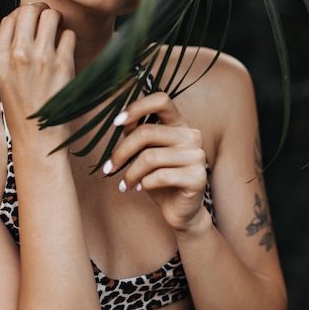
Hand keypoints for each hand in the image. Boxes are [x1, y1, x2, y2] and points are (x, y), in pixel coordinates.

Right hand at [0, 2, 75, 146]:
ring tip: (58, 33)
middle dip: (41, 11)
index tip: (31, 24)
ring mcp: (41, 58)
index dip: (23, 16)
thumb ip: (9, 51)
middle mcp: (17, 54)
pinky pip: (69, 34)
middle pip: (30, 9)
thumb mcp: (4, 79)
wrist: (37, 139)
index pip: (10, 17)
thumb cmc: (22, 108)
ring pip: (52, 16)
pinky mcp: (63, 65)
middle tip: (48, 21)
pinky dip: (69, 39)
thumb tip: (25, 24)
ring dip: (57, 21)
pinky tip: (66, 52)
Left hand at [103, 92, 207, 231]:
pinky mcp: (198, 177)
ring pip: (150, 157)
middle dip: (121, 151)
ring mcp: (197, 155)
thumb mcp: (145, 152)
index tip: (116, 122)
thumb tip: (122, 120)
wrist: (181, 209)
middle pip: (147, 132)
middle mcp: (191, 135)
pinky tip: (141, 188)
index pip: (161, 100)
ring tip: (125, 183)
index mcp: (179, 123)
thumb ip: (136, 133)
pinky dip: (144, 183)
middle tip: (109, 168)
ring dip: (130, 172)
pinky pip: (160, 176)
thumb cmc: (159, 177)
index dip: (137, 107)